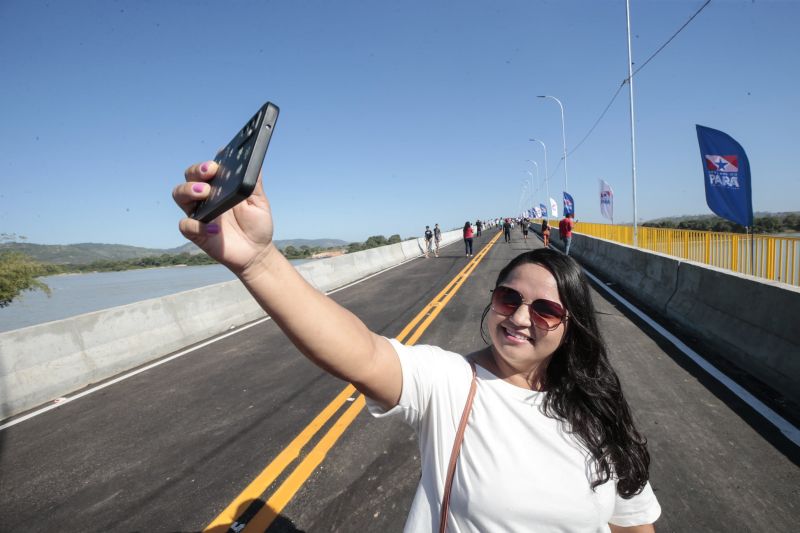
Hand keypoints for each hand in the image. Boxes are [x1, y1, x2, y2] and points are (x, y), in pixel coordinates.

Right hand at [172, 160, 275, 275]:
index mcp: (219, 187)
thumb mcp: (259, 202)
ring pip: (179, 195)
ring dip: (188, 190)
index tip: (215, 165)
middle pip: (188, 177)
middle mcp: (205, 198)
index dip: (206, 164)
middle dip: (195, 171)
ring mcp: (199, 214)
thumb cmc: (257, 224)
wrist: (257, 252)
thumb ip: (255, 183)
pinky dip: (197, 225)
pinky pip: (186, 225)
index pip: (205, 169)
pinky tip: (215, 229)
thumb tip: (255, 162)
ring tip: (205, 192)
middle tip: (210, 173)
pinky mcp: (196, 233)